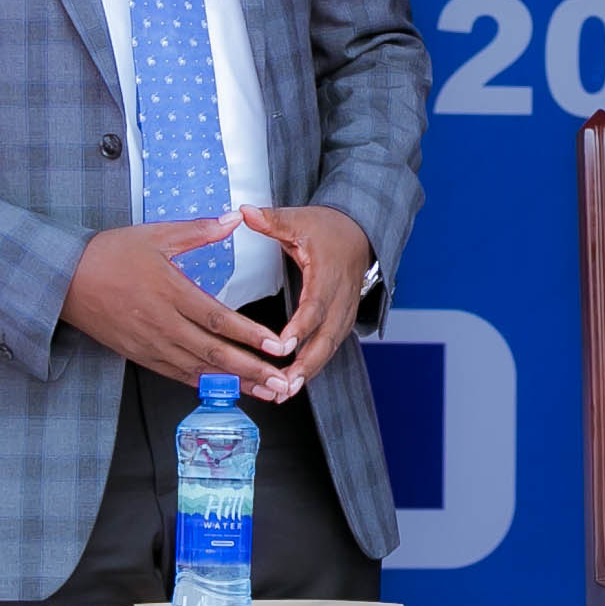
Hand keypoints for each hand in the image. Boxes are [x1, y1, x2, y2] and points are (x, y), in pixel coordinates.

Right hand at [60, 216, 292, 388]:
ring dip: (235, 384)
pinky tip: (228, 389)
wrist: (64, 279)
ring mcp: (150, 344)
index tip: (276, 347)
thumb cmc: (109, 254)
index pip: (218, 319)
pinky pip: (178, 374)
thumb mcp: (155, 235)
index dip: (249, 336)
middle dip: (251, 370)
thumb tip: (234, 218)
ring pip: (199, 370)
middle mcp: (162, 324)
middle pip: (213, 353)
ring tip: (266, 391)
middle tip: (282, 381)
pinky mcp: (140, 356)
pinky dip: (205, 384)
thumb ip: (199, 231)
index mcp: (169, 291)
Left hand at [238, 204, 375, 403]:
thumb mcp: (299, 219)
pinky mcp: (342, 321)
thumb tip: (244, 212)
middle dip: (306, 364)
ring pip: (330, 348)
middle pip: (327, 338)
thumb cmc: (327, 228)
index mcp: (328, 274)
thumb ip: (271, 220)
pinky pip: (330, 348)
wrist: (360, 231)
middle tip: (284, 385)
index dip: (301, 326)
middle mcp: (341, 298)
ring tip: (283, 393)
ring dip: (309, 372)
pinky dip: (313, 367)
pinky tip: (293, 384)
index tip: (283, 344)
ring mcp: (345, 312)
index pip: (316, 305)